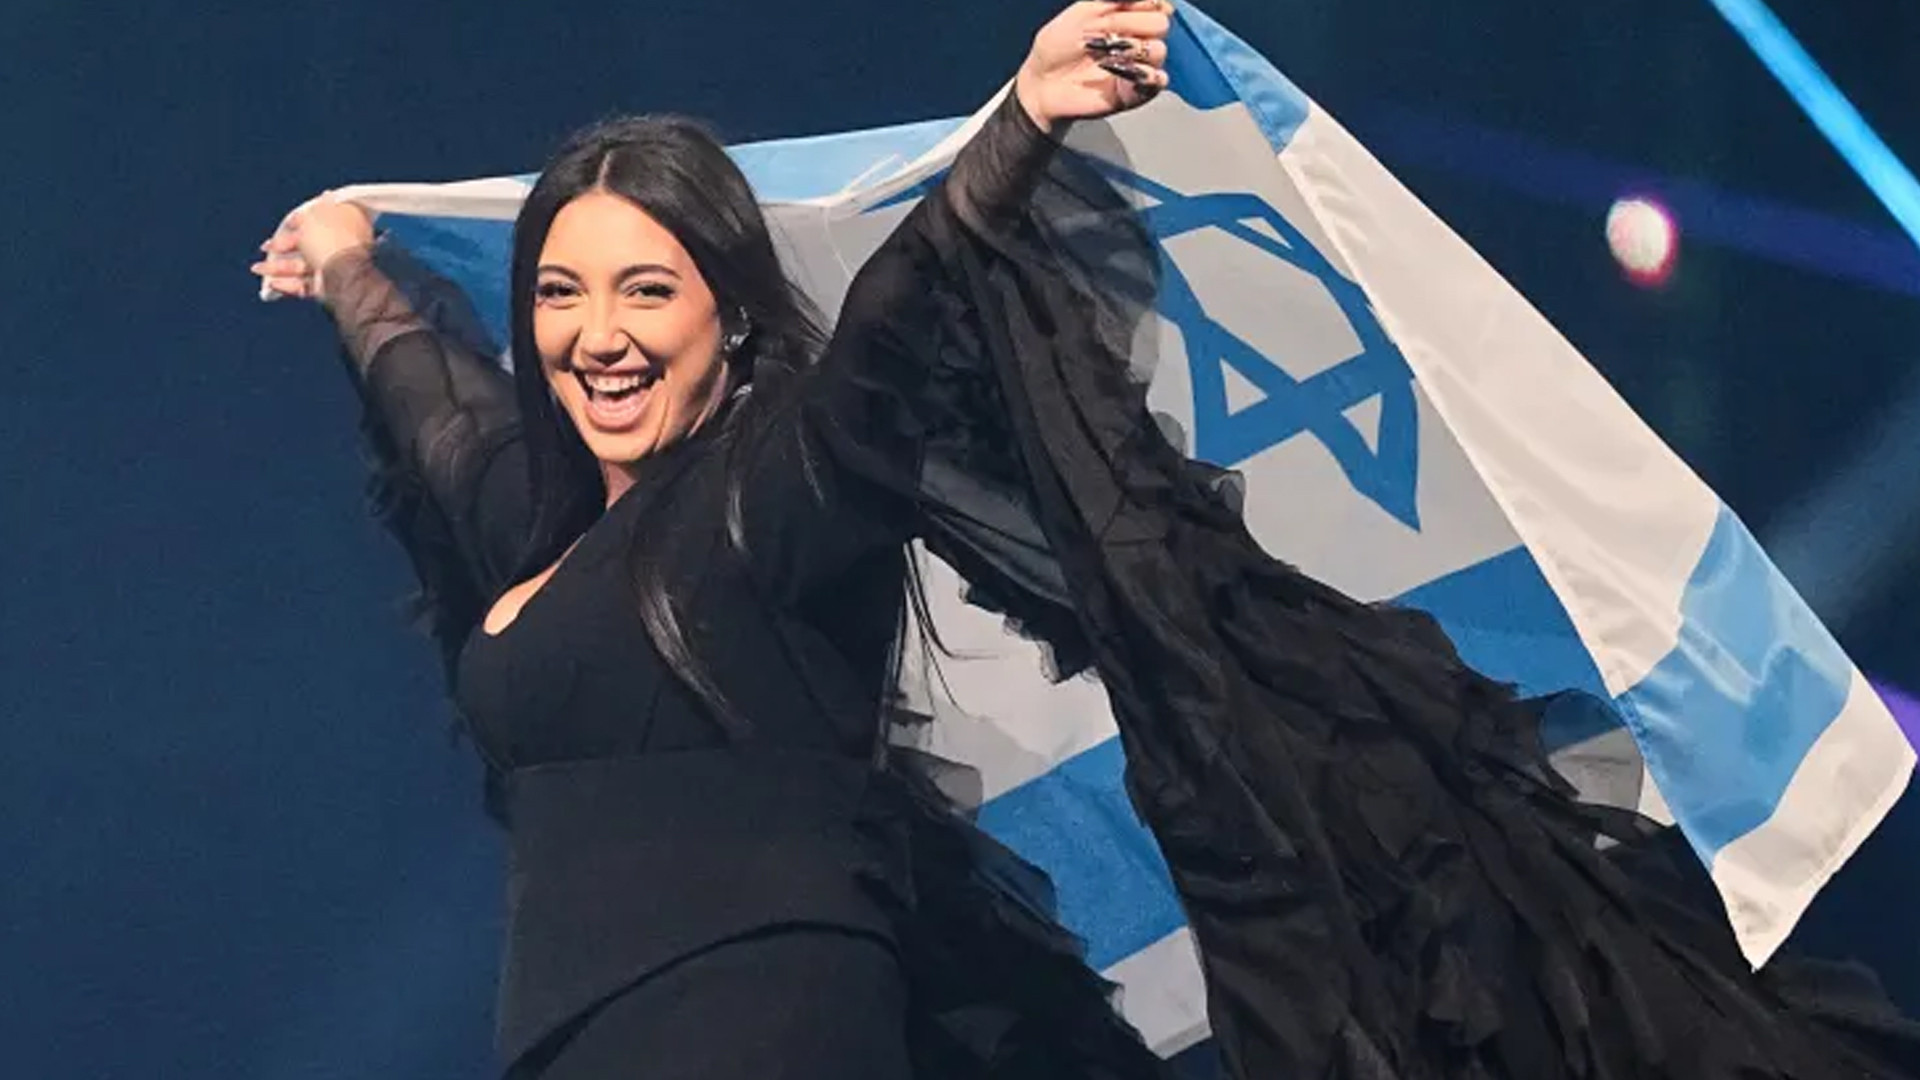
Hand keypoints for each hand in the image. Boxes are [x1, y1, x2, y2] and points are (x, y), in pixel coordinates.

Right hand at [251, 196, 375, 302]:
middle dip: (281, 246)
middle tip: (265, 247)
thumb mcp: (314, 216)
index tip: (284, 225)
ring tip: (256, 268)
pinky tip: (272, 284)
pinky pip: (303, 286)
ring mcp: (331, 268)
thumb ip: (308, 214)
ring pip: (299, 267)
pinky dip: (287, 284)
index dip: (298, 223)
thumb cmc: (328, 240)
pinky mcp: (324, 287)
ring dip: (276, 267)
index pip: (317, 223)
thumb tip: (310, 206)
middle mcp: (337, 247)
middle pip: (304, 246)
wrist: (340, 273)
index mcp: (341, 226)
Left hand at [1015, 1, 1172, 132]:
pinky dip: (1143, 74)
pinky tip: (1117, 70)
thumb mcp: (1084, 9)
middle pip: (1160, 24)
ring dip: (1131, 48)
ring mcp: (1138, 65)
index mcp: (1127, 16)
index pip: (1155, 2)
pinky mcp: (1135, 92)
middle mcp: (1137, 39)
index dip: (1143, 2)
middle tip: (1102, 33)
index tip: (1119, 6)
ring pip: (1159, 50)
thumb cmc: (1058, 46)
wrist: (1043, 80)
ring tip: (1104, 56)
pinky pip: (1159, 81)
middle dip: (1130, 23)